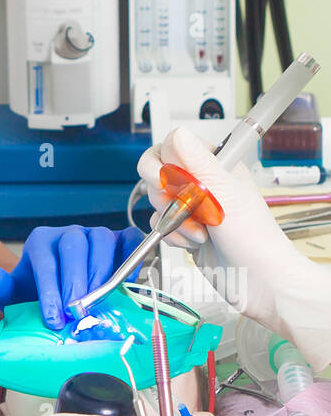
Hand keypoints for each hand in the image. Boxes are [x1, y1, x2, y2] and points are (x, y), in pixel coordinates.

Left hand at [0, 224, 144, 329]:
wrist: (57, 294)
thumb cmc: (37, 295)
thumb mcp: (14, 296)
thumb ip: (0, 287)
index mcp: (41, 241)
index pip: (46, 262)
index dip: (50, 291)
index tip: (54, 318)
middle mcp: (69, 234)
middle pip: (75, 248)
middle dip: (76, 282)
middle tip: (77, 312)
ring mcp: (95, 235)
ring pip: (102, 242)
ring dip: (102, 273)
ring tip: (98, 303)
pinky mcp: (119, 241)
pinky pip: (129, 241)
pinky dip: (132, 256)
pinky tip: (130, 280)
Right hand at [137, 125, 330, 370]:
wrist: (258, 282)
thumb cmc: (254, 238)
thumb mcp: (226, 193)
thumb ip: (199, 162)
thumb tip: (178, 133)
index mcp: (215, 164)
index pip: (171, 146)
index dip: (167, 164)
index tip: (177, 182)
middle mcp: (202, 182)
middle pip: (156, 171)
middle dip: (165, 193)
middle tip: (185, 205)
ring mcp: (192, 207)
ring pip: (156, 200)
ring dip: (174, 219)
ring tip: (201, 230)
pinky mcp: (184, 230)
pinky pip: (159, 224)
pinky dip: (173, 236)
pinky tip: (195, 243)